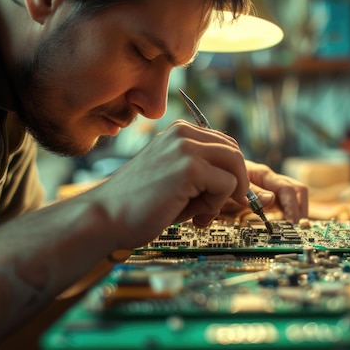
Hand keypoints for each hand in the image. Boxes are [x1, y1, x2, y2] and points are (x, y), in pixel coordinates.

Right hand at [89, 120, 250, 248]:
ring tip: (203, 213)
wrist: (106, 216)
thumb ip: (206, 174)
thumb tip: (243, 186)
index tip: (224, 196)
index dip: (231, 173)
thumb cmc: (140, 204)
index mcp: (179, 132)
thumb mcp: (177, 179)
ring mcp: (186, 147)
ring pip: (236, 166)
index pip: (225, 145)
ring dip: (226, 194)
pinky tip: (196, 216)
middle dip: (235, 183)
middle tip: (214, 208)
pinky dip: (217, 205)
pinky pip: (227, 184)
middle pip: (234, 153)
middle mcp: (183, 133)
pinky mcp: (189, 167)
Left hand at [220, 161, 308, 222]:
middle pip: (298, 191)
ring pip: (295, 198)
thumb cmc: (223, 177)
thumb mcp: (233, 185)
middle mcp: (272, 180)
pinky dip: (288, 216)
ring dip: (297, 213)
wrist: (214, 172)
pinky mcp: (269, 197)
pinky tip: (283, 227)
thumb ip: (251, 192)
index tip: (292, 224)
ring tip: (292, 230)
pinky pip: (285, 205)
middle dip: (301, 210)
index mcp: (264, 175)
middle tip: (296, 229)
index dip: (292, 207)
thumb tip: (271, 199)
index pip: (287, 189)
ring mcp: (272, 189)